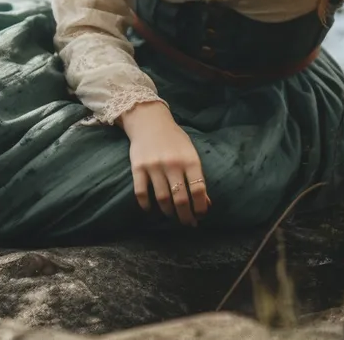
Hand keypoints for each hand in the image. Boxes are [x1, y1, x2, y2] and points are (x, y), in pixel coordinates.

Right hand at [118, 101, 211, 225]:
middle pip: (180, 198)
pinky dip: (146, 205)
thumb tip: (206, 203)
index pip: (198, 189)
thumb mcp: (190, 153)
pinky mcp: (138, 167)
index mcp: (190, 160)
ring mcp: (154, 166)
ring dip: (168, 212)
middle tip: (187, 223)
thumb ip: (197, 176)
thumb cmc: (174, 139)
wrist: (149, 120)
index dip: (200, 207)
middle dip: (185, 215)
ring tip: (171, 215)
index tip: (200, 216)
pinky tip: (150, 209)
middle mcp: (173, 164)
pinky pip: (141, 193)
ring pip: (162, 199)